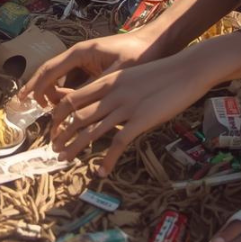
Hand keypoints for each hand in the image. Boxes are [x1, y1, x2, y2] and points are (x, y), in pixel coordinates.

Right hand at [24, 30, 159, 107]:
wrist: (156, 42)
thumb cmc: (138, 53)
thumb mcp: (116, 73)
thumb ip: (93, 88)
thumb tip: (73, 106)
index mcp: (80, 53)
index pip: (50, 70)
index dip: (35, 86)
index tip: (23, 101)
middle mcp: (79, 56)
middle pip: (52, 75)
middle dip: (41, 94)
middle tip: (38, 117)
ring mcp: (87, 62)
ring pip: (63, 81)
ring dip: (57, 98)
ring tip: (57, 122)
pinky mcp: (95, 69)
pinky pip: (76, 83)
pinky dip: (70, 97)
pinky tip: (72, 113)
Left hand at [47, 45, 215, 175]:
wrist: (186, 69)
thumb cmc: (162, 72)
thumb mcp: (130, 76)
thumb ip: (115, 88)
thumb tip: (103, 102)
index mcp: (108, 80)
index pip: (73, 98)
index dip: (58, 114)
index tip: (54, 127)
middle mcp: (111, 93)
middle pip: (77, 115)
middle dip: (62, 133)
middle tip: (54, 147)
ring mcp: (125, 107)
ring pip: (91, 131)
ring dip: (75, 148)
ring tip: (64, 159)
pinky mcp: (140, 120)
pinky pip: (118, 144)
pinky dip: (107, 160)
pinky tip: (101, 172)